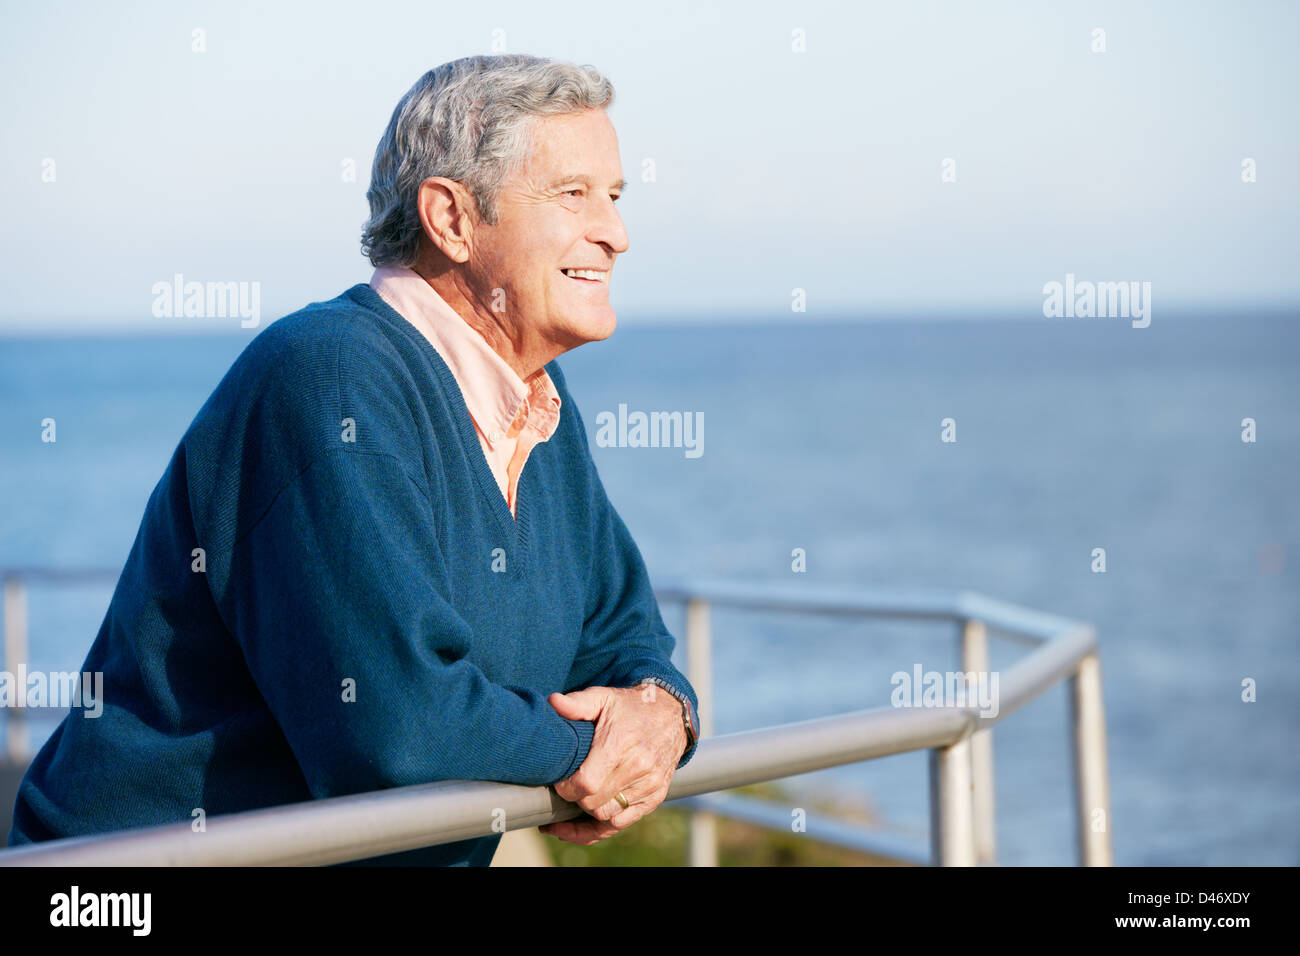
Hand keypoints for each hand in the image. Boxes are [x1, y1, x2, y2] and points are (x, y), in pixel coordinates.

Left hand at [538, 684, 686, 845]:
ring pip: (606, 816)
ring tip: (572, 804)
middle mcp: (639, 767)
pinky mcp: (655, 797)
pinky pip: (622, 823)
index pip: (586, 784)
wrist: (671, 714)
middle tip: (564, 789)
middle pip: (593, 803)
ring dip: (587, 812)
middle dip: (573, 800)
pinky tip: (583, 821)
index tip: (558, 781)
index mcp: (621, 743)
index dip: (565, 788)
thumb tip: (552, 702)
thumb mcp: (603, 697)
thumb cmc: (630, 707)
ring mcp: (650, 785)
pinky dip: (601, 824)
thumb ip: (576, 703)